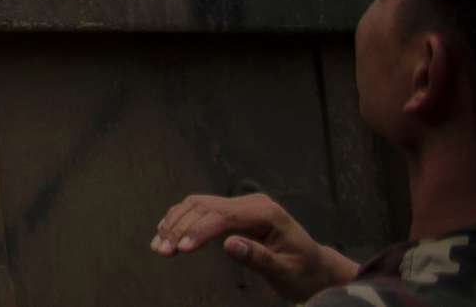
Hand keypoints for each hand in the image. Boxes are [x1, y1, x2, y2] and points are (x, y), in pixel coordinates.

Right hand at [149, 193, 355, 300]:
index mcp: (266, 212)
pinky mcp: (233, 213)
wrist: (316, 270)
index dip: (199, 230)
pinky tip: (166, 230)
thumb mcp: (285, 271)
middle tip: (162, 250)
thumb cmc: (304, 273)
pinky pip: (201, 210)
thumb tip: (229, 244)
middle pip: (206, 207)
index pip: (223, 216)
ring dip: (175, 222)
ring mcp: (241, 205)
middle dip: (180, 227)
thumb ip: (258, 256)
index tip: (181, 248)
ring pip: (198, 204)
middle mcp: (251, 203)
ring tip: (158, 243)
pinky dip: (182, 219)